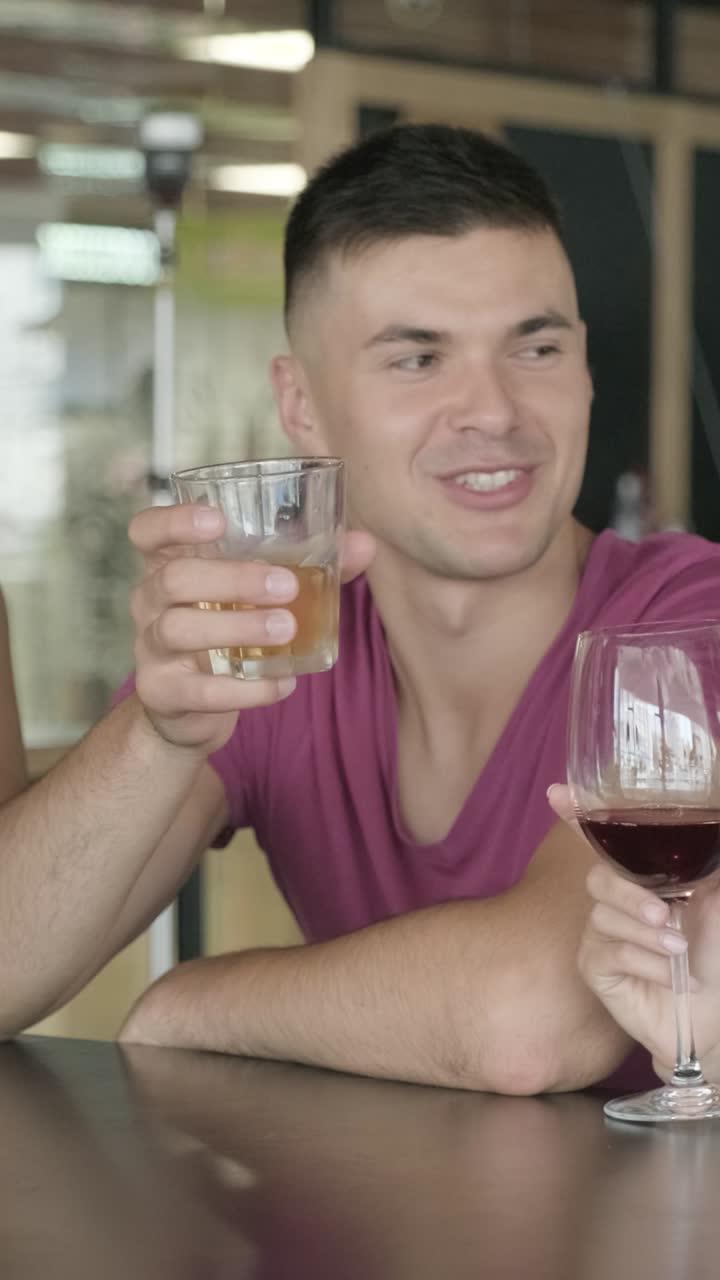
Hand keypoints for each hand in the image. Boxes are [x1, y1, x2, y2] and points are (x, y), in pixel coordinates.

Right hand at [128, 503, 374, 753]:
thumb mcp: (258, 593)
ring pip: (179, 629)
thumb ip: (310, 565)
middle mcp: (149, 602)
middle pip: (173, 579)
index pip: (146, 530)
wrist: (190, 707)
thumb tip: (366, 545)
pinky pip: (199, 690)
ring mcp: (150, 648)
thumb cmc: (228, 629)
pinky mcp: (162, 693)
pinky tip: (284, 682)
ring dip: (237, 628)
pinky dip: (246, 689)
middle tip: (286, 587)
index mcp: (169, 564)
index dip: (173, 520)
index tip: (218, 520)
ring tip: (287, 630)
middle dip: (231, 579)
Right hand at [548, 784, 719, 1080]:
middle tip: (666, 913)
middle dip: (628, 893)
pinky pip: (608, 953)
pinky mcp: (594, 968)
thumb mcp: (718, 896)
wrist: (715, 1009)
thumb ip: (704, 860)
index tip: (557, 794)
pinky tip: (671, 976)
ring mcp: (600, 933)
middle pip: (598, 877)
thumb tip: (715, 815)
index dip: (576, 812)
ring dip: (648, 935)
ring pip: (604, 917)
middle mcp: (616, 898)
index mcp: (642, 874)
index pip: (601, 836)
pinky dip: (646, 963)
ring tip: (680, 952)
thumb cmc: (716, 949)